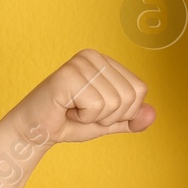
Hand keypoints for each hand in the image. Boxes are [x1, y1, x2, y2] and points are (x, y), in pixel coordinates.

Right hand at [6, 49, 155, 145]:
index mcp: (105, 61)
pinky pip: (96, 106)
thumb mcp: (107, 122)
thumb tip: (153, 114)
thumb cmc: (68, 122)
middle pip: (129, 97)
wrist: (35, 131)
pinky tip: (66, 109)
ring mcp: (80, 63)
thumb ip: (130, 119)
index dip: (123, 111)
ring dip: (93, 117)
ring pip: (114, 103)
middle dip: (108, 116)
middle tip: (82, 112)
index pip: (140, 90)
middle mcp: (93, 56)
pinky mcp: (68, 75)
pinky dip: (82, 118)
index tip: (96, 109)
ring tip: (73, 110)